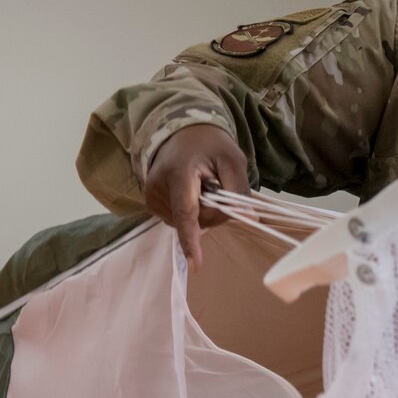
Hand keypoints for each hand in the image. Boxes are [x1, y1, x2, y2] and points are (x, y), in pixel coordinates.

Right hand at [143, 123, 250, 265]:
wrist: (183, 133)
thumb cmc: (211, 145)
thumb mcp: (233, 159)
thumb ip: (239, 189)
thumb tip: (247, 217)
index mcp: (179, 173)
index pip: (186, 213)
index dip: (192, 240)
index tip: (196, 264)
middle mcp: (158, 186)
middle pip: (193, 221)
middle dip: (213, 213)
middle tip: (217, 186)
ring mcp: (151, 195)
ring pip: (185, 223)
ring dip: (201, 213)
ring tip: (201, 186)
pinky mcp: (150, 201)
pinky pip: (177, 219)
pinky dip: (190, 213)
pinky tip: (192, 193)